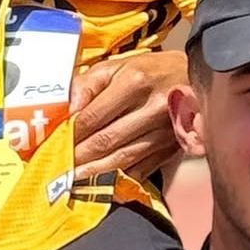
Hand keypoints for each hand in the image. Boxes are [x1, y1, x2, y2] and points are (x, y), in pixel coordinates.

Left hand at [71, 50, 185, 180]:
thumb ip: (88, 84)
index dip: (72, 133)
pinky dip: (120, 178)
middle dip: (79, 157)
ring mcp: (165, 130)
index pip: (94, 115)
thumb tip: (67, 109)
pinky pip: (142, 167)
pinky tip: (103, 184)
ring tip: (74, 179)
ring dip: (95, 172)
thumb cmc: (150, 71)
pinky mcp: (172, 146)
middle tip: (59, 168)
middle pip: (107, 140)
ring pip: (123, 158)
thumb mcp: (117, 65)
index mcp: (134, 82)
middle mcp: (152, 107)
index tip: (55, 143)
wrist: (194, 77)